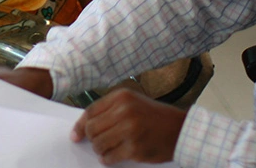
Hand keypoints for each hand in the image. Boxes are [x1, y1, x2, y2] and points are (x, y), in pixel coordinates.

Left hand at [71, 88, 186, 164]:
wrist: (180, 130)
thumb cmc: (154, 117)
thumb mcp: (132, 103)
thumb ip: (109, 111)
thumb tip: (82, 130)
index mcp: (122, 96)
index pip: (91, 111)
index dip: (81, 126)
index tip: (75, 136)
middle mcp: (124, 111)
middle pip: (93, 129)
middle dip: (92, 139)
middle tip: (99, 143)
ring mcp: (130, 130)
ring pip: (99, 144)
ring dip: (100, 150)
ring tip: (108, 149)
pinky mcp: (134, 148)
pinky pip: (110, 157)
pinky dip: (108, 159)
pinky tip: (112, 157)